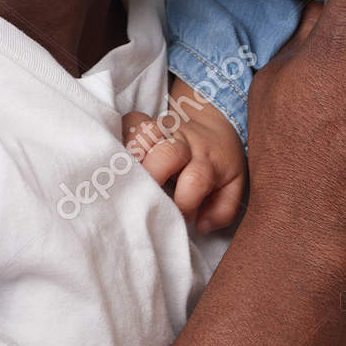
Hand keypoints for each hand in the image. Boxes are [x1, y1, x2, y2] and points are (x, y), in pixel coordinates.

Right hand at [121, 83, 247, 232]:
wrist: (214, 120)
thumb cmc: (218, 162)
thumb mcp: (232, 186)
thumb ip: (223, 210)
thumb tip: (201, 225)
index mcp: (206, 159)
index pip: (196, 180)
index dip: (185, 203)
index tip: (181, 216)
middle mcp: (183, 141)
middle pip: (167, 153)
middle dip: (153, 178)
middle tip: (145, 198)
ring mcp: (162, 128)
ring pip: (143, 134)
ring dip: (130, 158)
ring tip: (124, 179)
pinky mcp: (143, 122)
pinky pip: (126, 124)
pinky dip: (117, 139)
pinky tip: (113, 159)